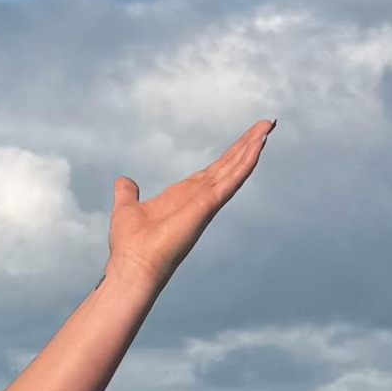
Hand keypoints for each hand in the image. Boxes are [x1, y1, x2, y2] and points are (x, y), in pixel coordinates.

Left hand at [105, 118, 272, 298]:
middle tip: (267, 124)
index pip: (213, 171)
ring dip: (251, 147)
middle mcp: (199, 197)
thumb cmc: (130, 245)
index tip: (246, 139)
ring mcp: (206, 201)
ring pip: (234, 169)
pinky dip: (245, 162)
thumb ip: (128, 193)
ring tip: (268, 126)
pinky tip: (257, 145)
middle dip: (247, 144)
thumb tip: (124, 182)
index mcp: (185, 196)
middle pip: (228, 165)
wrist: (133, 266)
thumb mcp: (127, 208)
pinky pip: (231, 180)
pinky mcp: (207, 205)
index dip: (229, 155)